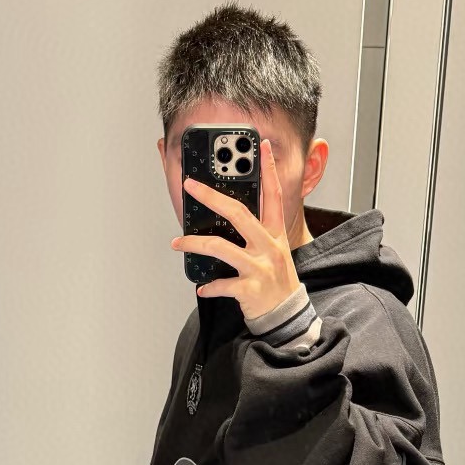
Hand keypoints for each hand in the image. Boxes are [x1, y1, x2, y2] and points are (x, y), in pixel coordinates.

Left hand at [172, 136, 301, 319]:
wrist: (287, 317)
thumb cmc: (275, 282)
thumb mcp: (273, 251)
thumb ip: (255, 232)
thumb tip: (224, 216)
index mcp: (274, 234)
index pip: (274, 195)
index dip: (269, 170)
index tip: (264, 147)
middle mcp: (269, 247)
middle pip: (239, 213)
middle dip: (211, 197)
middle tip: (190, 186)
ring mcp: (260, 267)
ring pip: (220, 247)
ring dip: (194, 243)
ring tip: (177, 243)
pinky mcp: (251, 289)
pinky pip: (222, 284)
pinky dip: (208, 286)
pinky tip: (201, 287)